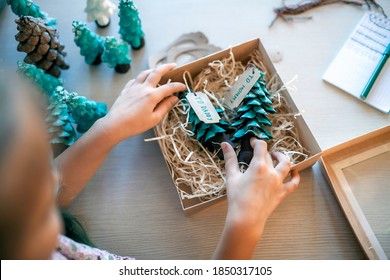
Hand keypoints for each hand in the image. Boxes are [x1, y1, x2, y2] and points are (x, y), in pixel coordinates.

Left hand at [101, 63, 185, 143]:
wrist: (115, 125)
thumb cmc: (136, 125)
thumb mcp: (154, 119)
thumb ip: (165, 107)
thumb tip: (175, 98)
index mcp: (152, 96)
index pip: (169, 87)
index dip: (178, 86)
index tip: (184, 87)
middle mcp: (143, 88)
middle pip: (156, 72)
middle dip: (166, 67)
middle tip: (173, 65)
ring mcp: (133, 87)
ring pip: (144, 73)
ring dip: (153, 70)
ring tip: (158, 70)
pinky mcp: (126, 90)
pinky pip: (135, 79)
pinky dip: (141, 77)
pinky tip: (143, 80)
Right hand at [214, 138, 299, 258]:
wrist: (246, 218)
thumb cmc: (237, 197)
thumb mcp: (232, 176)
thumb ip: (230, 158)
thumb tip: (225, 144)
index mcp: (258, 166)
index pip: (261, 147)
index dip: (257, 141)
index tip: (252, 142)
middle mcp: (271, 172)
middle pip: (271, 156)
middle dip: (265, 151)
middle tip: (259, 152)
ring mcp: (279, 182)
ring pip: (286, 165)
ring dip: (282, 158)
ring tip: (276, 156)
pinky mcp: (282, 193)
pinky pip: (294, 183)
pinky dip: (295, 176)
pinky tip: (294, 172)